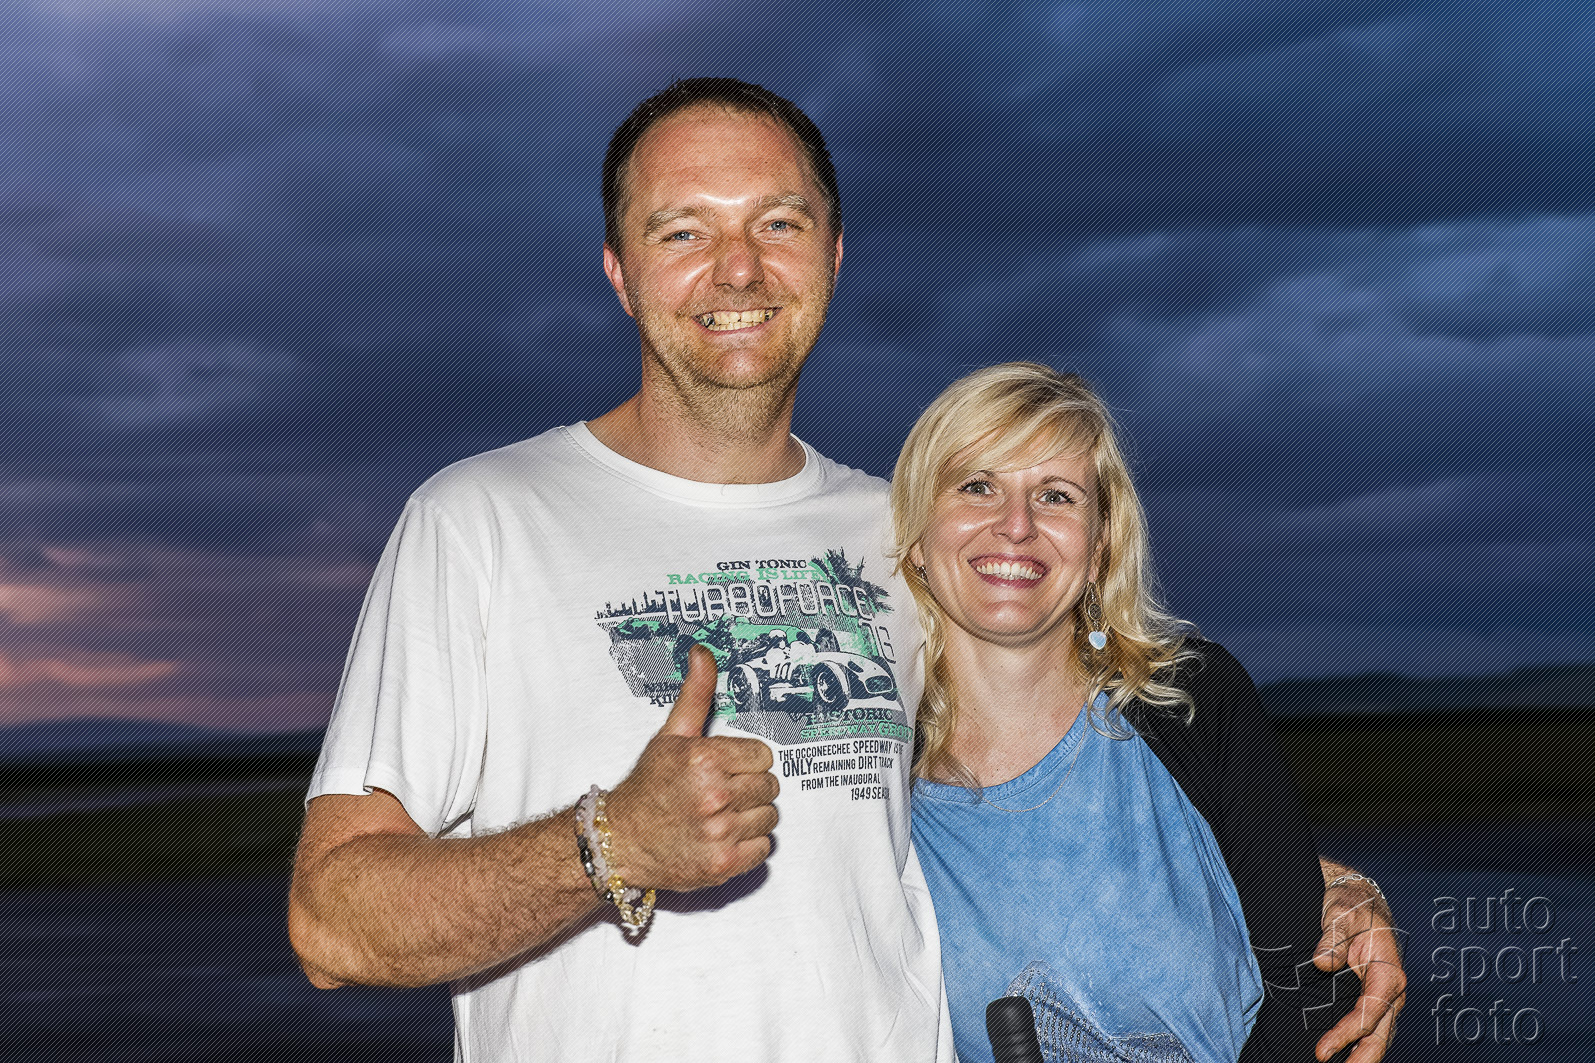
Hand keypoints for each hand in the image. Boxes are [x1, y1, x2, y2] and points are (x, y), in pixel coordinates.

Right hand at [604, 645, 778, 890]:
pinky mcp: (724, 863)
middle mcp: (714, 795)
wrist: (620, 840)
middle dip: (749, 787)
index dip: (745, 761)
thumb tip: (703, 653)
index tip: (725, 768)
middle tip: (721, 792)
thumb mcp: (671, 735)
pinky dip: (748, 844)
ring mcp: (720, 832)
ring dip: (751, 816)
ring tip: (721, 814)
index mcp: (704, 759)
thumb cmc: (648, 787)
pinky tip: (723, 836)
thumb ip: (696, 694)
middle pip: (769, 786)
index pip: (763, 755)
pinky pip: (764, 847)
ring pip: (770, 817)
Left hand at [1313, 873, 1405, 1062]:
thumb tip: (1323, 963)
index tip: (1322, 1050)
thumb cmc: (1351, 906)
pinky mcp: (1374, 997)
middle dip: (1361, 1060)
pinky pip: (1370, 1026)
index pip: (1368, 1013)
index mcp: (1388, 973)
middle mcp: (1391, 990)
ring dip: (1362, 1057)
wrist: (1359, 900)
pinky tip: (1344, 1057)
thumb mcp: (1340, 913)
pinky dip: (1360, 1044)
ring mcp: (1384, 996)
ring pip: (1378, 1036)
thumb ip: (1332, 937)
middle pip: (1379, 1035)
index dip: (1345, 1034)